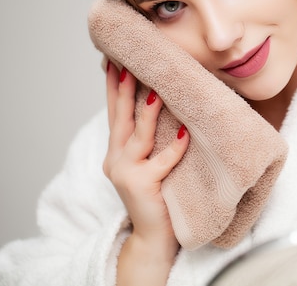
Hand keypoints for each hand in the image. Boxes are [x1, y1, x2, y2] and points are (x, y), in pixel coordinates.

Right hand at [105, 62, 189, 283]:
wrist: (155, 237)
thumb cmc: (158, 195)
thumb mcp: (148, 162)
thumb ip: (149, 138)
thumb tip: (160, 101)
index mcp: (118, 151)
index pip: (114, 112)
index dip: (112, 87)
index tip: (112, 60)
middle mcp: (117, 159)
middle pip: (120, 118)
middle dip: (122, 90)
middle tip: (125, 63)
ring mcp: (126, 173)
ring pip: (138, 137)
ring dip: (147, 113)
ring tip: (156, 92)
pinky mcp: (142, 186)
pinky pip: (162, 163)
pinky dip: (173, 149)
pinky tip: (184, 134)